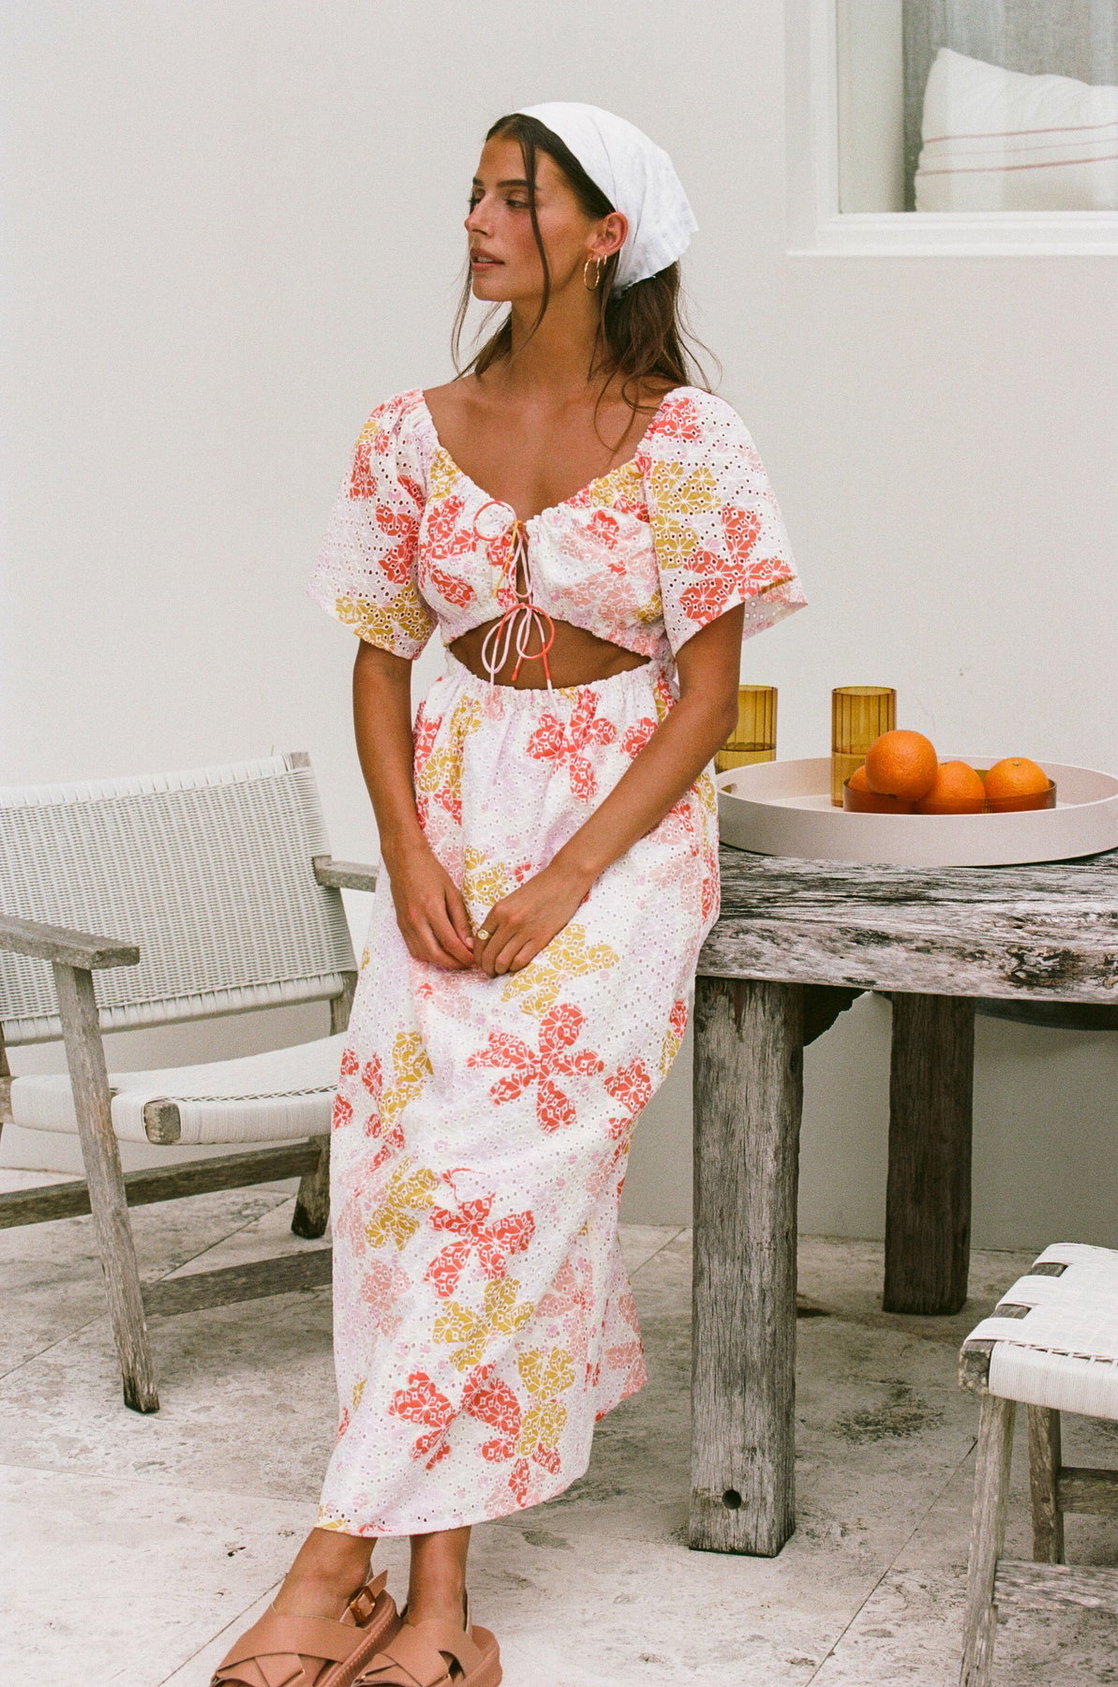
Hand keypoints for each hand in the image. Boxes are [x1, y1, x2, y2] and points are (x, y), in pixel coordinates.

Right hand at [387, 845, 476, 970]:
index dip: (464, 956)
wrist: (404, 861)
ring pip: (423, 955)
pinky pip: (413, 949)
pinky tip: (438, 952)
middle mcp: (416, 921)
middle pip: (435, 955)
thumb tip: (469, 942)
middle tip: (467, 964)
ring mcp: (406, 925)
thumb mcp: (452, 892)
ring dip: (440, 962)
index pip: (450, 943)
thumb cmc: (429, 872)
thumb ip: (460, 919)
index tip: (474, 959)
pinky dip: (427, 955)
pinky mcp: (401, 926)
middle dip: (453, 964)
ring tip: (455, 959)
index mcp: (431, 910)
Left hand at [473, 860, 593, 977]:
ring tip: (500, 971)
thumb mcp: (512, 900)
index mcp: (498, 910)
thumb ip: (499, 918)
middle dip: (486, 966)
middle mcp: (508, 922)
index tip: (480, 960)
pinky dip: (515, 967)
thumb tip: (487, 940)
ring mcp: (524, 931)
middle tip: (489, 971)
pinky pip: (520, 961)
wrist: (564, 881)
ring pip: (502, 961)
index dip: (477, 955)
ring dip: (499, 970)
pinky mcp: (540, 938)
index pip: (479, 940)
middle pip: (489, 953)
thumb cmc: (539, 889)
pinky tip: (515, 965)